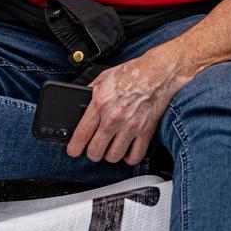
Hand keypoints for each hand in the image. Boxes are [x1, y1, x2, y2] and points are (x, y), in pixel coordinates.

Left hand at [66, 46, 189, 165]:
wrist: (157, 73)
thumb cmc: (131, 74)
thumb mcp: (103, 78)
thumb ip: (90, 93)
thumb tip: (79, 105)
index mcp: (100, 104)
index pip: (81, 135)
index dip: (74, 148)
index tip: (73, 150)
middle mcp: (113, 118)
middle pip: (95, 151)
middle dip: (92, 152)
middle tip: (94, 148)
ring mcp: (130, 126)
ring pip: (113, 157)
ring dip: (110, 155)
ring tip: (110, 147)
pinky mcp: (145, 132)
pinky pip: (135, 156)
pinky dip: (129, 157)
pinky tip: (126, 150)